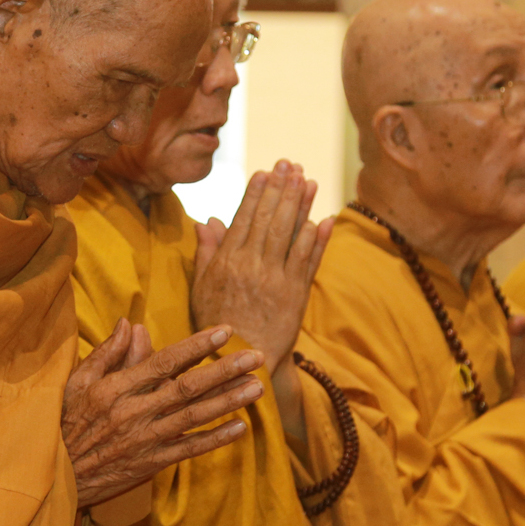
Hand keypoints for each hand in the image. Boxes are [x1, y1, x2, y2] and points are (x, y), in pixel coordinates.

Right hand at [62, 321, 262, 507]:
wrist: (57, 475)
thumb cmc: (66, 421)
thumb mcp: (78, 381)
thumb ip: (108, 352)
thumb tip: (130, 323)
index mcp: (116, 387)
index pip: (165, 361)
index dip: (197, 346)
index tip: (225, 331)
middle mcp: (134, 412)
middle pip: (188, 387)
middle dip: (224, 370)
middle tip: (255, 357)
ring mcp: (145, 439)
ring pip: (194, 417)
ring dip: (228, 401)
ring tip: (257, 387)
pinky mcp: (151, 463)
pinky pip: (189, 449)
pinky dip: (215, 439)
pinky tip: (240, 427)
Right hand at [191, 161, 334, 363]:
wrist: (242, 360)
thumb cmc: (216, 324)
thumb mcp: (201, 288)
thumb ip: (205, 252)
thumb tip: (207, 220)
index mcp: (228, 262)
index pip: (244, 219)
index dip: (256, 193)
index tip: (265, 172)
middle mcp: (253, 266)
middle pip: (269, 219)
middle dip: (281, 189)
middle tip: (290, 165)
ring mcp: (277, 280)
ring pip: (291, 234)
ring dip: (301, 205)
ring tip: (308, 181)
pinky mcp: (297, 294)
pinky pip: (308, 261)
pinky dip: (317, 240)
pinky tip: (323, 219)